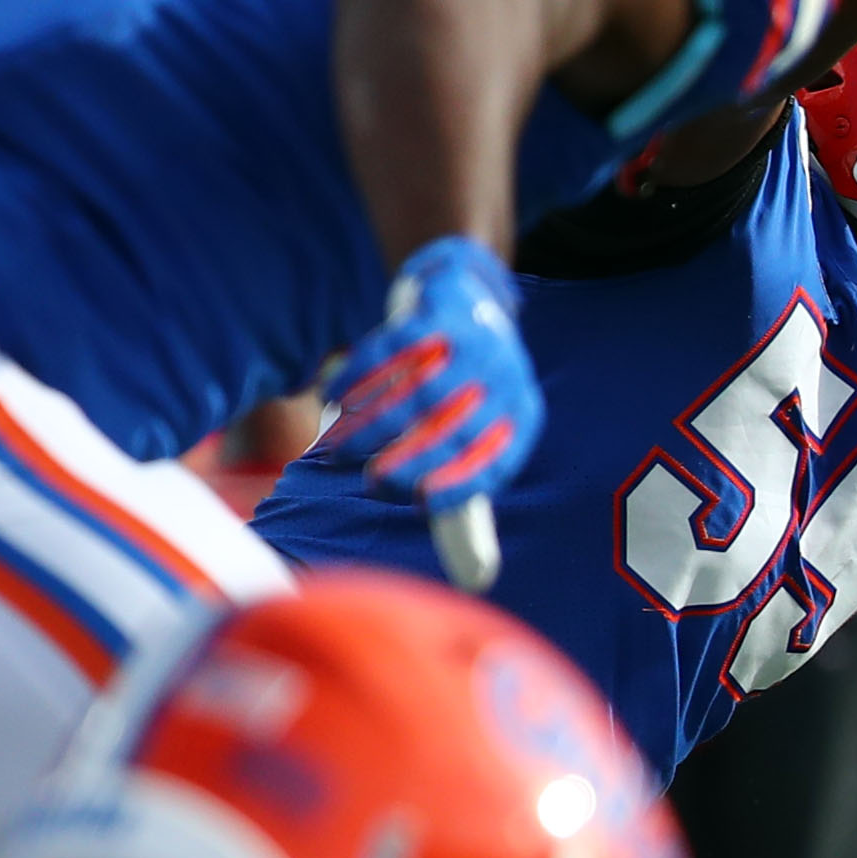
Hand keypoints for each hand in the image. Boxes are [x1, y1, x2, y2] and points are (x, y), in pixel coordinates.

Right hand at [319, 237, 542, 516]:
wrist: (475, 291)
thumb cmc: (473, 380)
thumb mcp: (490, 417)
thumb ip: (469, 470)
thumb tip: (472, 566)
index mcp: (523, 415)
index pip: (498, 459)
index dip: (461, 483)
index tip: (421, 503)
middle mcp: (505, 380)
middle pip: (453, 427)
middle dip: (410, 459)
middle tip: (374, 480)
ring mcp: (475, 346)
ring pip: (416, 392)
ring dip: (373, 424)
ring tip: (340, 449)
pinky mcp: (440, 316)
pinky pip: (394, 350)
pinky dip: (360, 375)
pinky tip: (334, 395)